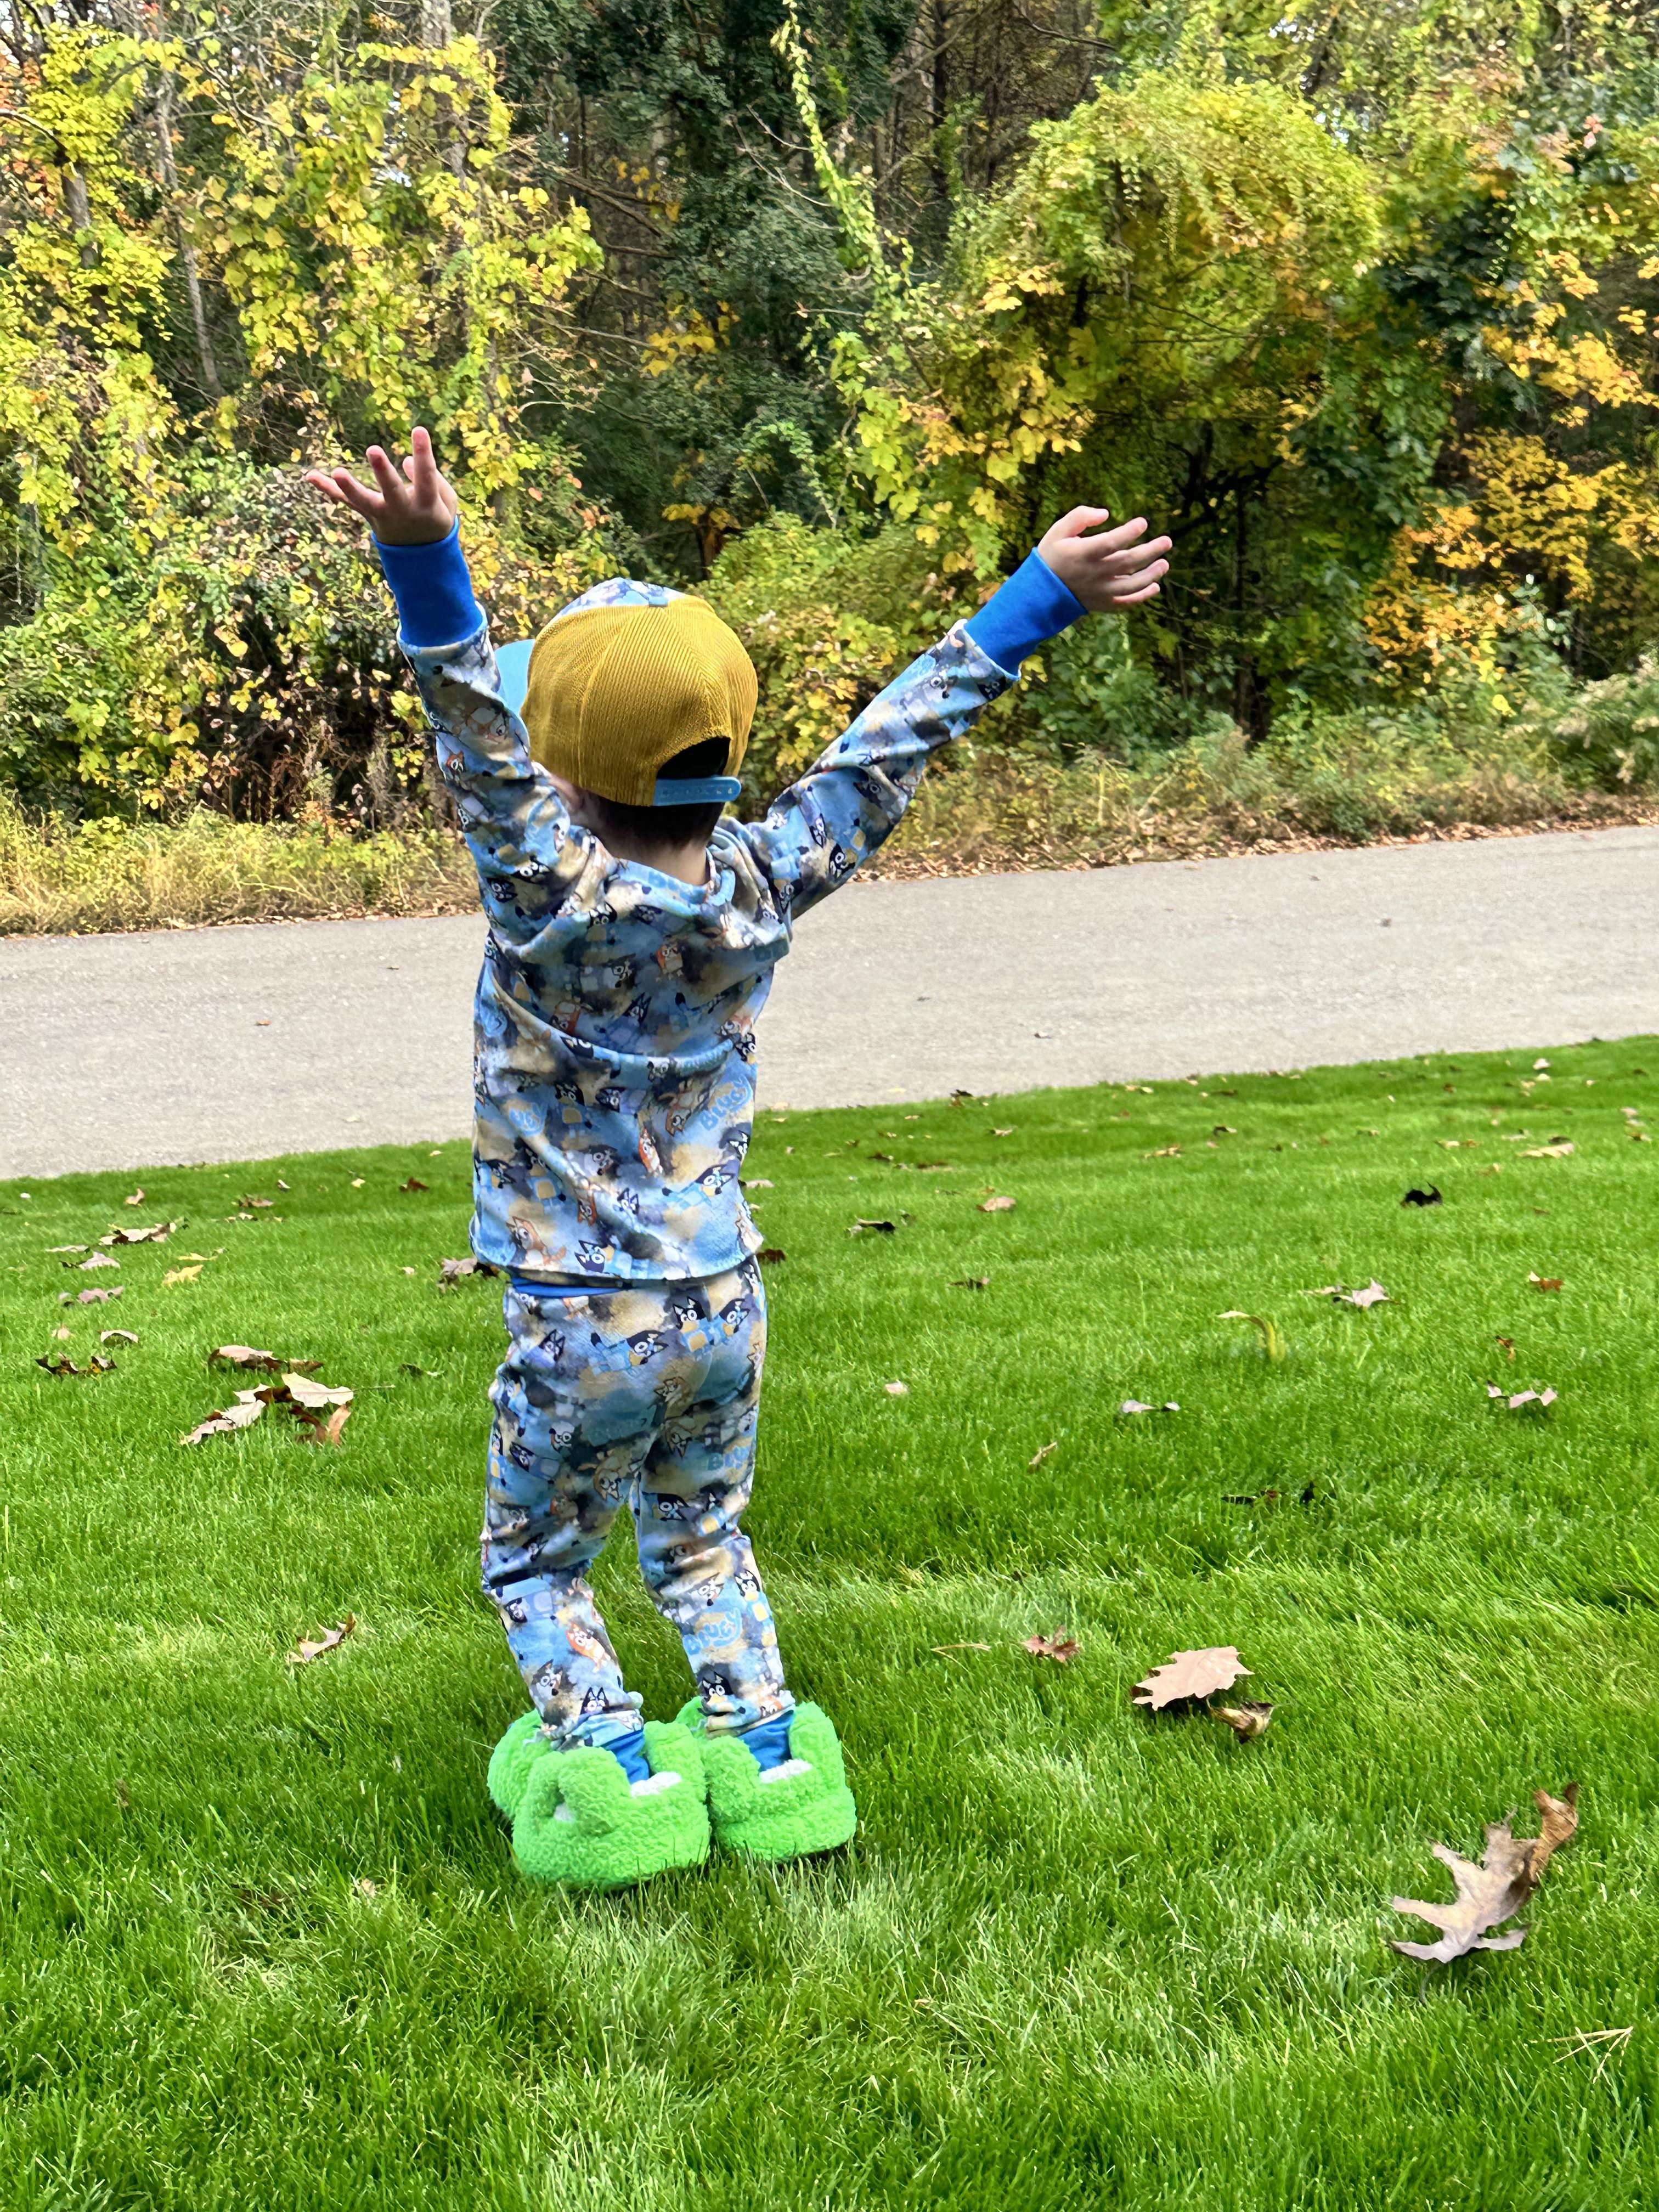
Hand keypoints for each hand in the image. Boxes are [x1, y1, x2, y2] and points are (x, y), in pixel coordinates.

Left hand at [304, 425, 458, 545]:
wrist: (421, 556)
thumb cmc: (436, 517)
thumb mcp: (447, 503)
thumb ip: (434, 480)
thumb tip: (404, 463)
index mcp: (426, 505)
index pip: (426, 478)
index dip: (423, 454)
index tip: (419, 429)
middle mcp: (402, 510)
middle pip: (391, 490)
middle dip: (382, 471)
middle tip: (372, 449)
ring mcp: (382, 515)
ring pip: (364, 500)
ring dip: (350, 486)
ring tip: (337, 471)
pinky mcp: (367, 514)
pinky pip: (346, 501)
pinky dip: (328, 489)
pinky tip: (309, 475)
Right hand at [1037, 507, 1170, 611]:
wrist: (1040, 592)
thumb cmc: (1052, 556)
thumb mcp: (1058, 531)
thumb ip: (1080, 517)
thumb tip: (1105, 513)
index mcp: (1085, 553)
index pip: (1113, 542)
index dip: (1130, 532)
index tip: (1142, 523)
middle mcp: (1096, 573)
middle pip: (1129, 562)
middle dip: (1151, 551)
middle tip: (1167, 541)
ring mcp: (1101, 591)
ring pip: (1132, 584)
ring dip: (1152, 574)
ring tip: (1165, 564)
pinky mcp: (1102, 603)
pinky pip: (1126, 603)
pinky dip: (1142, 597)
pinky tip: (1155, 586)